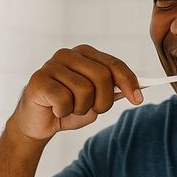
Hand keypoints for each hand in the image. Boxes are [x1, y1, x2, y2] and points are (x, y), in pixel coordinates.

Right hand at [10, 44, 142, 140]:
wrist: (39, 122)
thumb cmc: (70, 107)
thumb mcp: (97, 99)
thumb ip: (113, 91)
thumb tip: (135, 89)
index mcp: (86, 54)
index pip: (114, 64)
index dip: (129, 82)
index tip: (138, 99)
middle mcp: (68, 54)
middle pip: (102, 76)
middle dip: (104, 101)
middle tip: (94, 110)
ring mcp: (51, 65)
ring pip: (84, 90)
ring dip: (82, 108)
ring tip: (71, 108)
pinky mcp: (38, 79)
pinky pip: (64, 99)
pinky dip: (64, 111)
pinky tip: (55, 109)